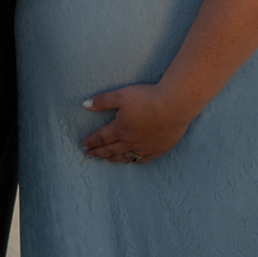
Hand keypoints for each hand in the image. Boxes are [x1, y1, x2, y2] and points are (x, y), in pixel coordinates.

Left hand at [81, 82, 195, 163]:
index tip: (84, 145)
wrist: (174, 106)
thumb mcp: (121, 95)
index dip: (91, 141)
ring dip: (113, 159)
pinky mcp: (158, 148)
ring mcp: (144, 147)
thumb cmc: (147, 98)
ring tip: (105, 160)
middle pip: (111, 149)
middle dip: (98, 152)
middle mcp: (130, 141)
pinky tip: (131, 161)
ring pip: (125, 156)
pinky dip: (134, 161)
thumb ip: (102, 101)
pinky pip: (142, 159)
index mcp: (120, 128)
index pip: (101, 137)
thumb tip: (84, 105)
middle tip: (89, 156)